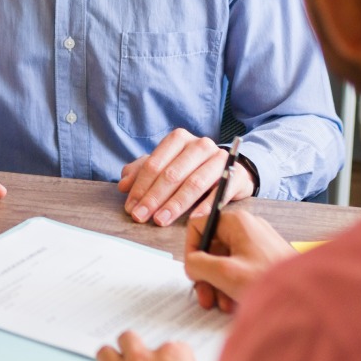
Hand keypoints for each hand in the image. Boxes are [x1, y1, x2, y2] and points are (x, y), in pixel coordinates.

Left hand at [118, 129, 250, 226]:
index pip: (154, 164)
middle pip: (172, 174)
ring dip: (175, 204)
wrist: (232, 170)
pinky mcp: (237, 175)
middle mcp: (200, 145)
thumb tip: (123, 185)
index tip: (131, 207)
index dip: (140, 187)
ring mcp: (220, 159)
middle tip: (141, 217)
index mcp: (179, 139)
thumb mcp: (165, 167)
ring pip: (193, 183)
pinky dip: (205, 206)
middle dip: (154, 198)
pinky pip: (219, 192)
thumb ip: (142, 172)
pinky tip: (193, 220)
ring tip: (160, 221)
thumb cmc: (192, 169)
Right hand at [183, 206, 295, 314]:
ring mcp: (258, 243)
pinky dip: (233, 284)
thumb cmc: (268, 280)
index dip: (190, 249)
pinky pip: (240, 268)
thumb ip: (198, 265)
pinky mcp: (266, 259)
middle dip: (206, 274)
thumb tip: (191, 264)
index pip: (199, 225)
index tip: (192, 271)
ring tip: (222, 305)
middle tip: (205, 296)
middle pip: (212, 247)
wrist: (307, 298)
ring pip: (225, 260)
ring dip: (218, 284)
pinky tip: (235, 303)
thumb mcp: (224, 273)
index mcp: (237, 222)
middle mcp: (247, 228)